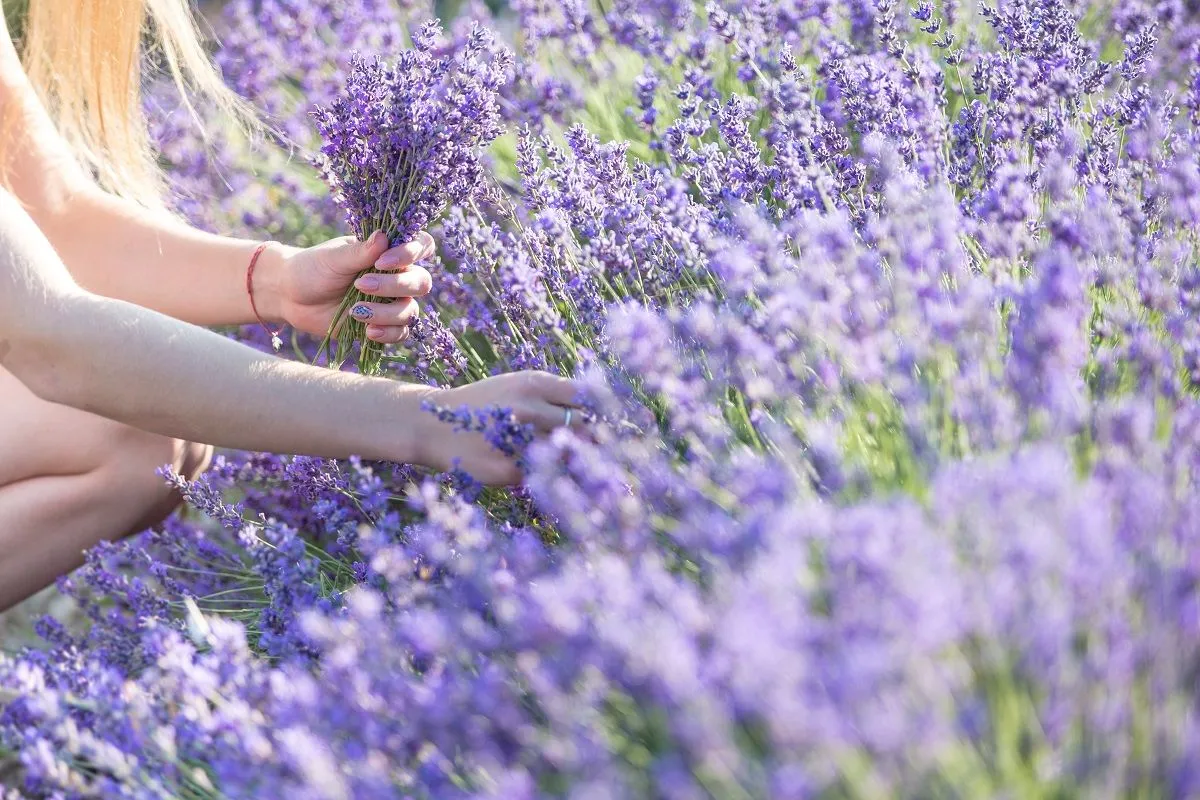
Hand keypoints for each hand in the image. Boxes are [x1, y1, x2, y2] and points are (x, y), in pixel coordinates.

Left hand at [276, 230, 435, 341]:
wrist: (290, 296)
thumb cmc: (313, 268)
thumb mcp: (334, 258)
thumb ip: (361, 251)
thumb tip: (384, 237)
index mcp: (388, 252)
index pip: (421, 247)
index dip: (411, 253)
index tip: (382, 261)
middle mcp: (396, 276)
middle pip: (421, 282)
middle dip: (396, 285)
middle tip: (362, 285)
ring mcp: (391, 302)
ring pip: (410, 311)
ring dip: (386, 313)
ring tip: (356, 311)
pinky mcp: (383, 325)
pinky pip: (400, 333)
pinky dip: (387, 333)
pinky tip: (368, 331)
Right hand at [414, 372, 584, 484]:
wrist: (434, 425)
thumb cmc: (486, 405)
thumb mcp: (517, 386)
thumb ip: (554, 396)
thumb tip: (599, 415)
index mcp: (535, 383)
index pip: (586, 397)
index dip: (599, 410)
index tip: (602, 420)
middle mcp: (529, 409)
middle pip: (583, 427)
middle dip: (589, 437)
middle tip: (589, 444)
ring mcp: (520, 440)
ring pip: (567, 454)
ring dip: (568, 457)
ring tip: (558, 456)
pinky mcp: (511, 469)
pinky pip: (544, 473)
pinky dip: (545, 472)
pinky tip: (533, 466)